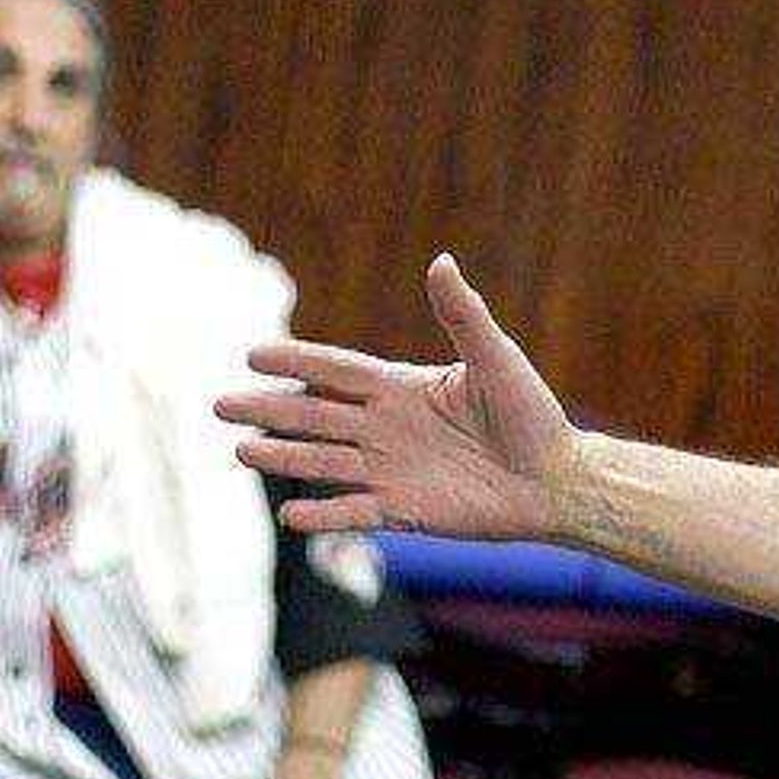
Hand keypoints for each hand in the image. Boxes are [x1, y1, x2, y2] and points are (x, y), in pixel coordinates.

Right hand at [215, 254, 578, 539]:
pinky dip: (325, 515)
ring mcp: (392, 470)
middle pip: (316, 416)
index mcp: (403, 388)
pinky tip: (291, 517)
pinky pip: (355, 512)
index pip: (337, 371)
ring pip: (325, 461)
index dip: (297, 363)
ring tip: (240, 451)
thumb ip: (463, 315)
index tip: (253, 356)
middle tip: (220, 405)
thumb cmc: (533, 415)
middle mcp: (387, 428)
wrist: (558, 479)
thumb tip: (441, 261)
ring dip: (284, 457)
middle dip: (270, 410)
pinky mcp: (406, 511)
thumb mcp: (496, 358)